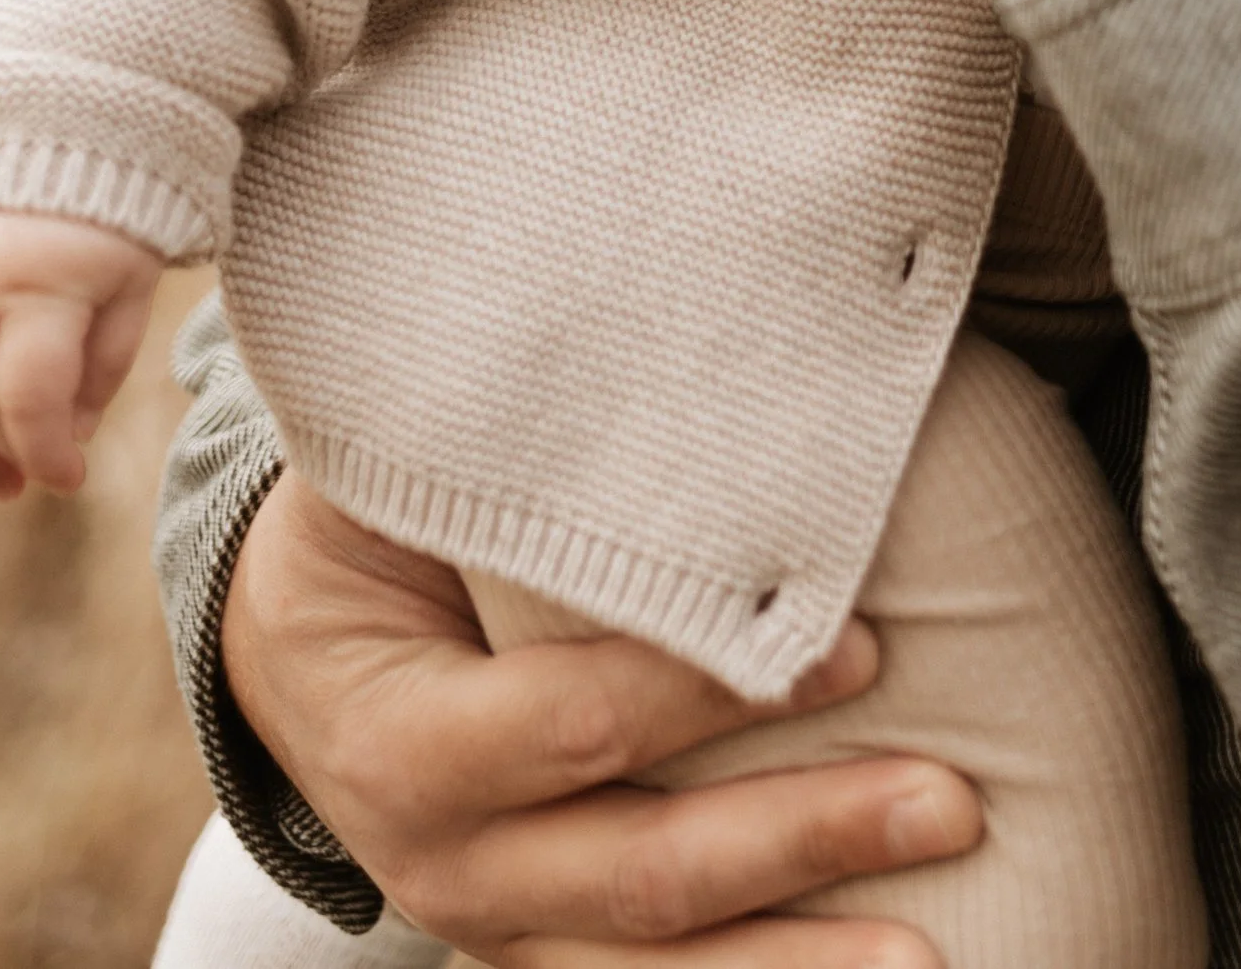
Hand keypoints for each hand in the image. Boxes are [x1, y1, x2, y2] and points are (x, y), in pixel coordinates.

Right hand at [0, 208, 160, 497]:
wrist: (56, 108)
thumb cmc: (118, 196)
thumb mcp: (134, 275)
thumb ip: (105, 360)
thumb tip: (74, 435)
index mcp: (39, 287)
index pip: (28, 401)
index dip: (48, 453)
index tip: (72, 481)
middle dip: (4, 453)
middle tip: (29, 483)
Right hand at [222, 473, 979, 965]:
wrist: (289, 653)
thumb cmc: (368, 527)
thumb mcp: (392, 481)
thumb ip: (495, 446)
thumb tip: (619, 335)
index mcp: (404, 742)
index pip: (574, 726)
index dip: (707, 690)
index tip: (862, 646)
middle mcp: (448, 862)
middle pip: (644, 869)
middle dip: (804, 840)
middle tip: (951, 802)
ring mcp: (495, 925)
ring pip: (656, 968)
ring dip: (803, 960)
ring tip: (938, 946)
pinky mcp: (541, 951)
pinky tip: (863, 967)